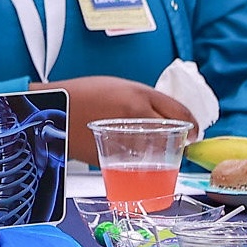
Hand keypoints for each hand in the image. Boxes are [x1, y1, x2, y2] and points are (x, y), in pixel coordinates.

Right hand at [38, 77, 197, 164]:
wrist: (51, 108)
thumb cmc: (81, 94)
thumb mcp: (116, 86)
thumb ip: (142, 99)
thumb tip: (164, 116)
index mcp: (139, 93)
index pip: (180, 112)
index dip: (193, 124)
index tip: (195, 132)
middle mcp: (136, 113)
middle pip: (172, 132)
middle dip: (180, 141)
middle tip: (180, 145)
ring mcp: (123, 134)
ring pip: (155, 150)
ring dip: (162, 153)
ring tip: (157, 153)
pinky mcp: (111, 152)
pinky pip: (133, 159)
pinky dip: (138, 160)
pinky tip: (134, 157)